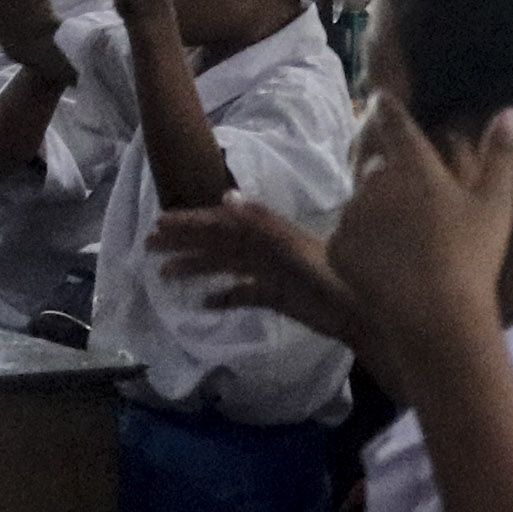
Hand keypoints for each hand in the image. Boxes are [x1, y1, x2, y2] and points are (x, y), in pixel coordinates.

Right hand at [152, 191, 376, 366]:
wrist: (364, 313)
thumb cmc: (333, 278)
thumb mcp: (295, 250)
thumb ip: (262, 225)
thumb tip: (224, 198)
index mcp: (270, 234)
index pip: (223, 222)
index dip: (192, 221)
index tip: (159, 223)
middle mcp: (268, 249)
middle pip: (220, 242)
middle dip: (186, 241)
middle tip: (148, 245)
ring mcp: (273, 273)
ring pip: (228, 265)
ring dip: (198, 266)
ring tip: (164, 273)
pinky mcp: (280, 297)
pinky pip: (245, 294)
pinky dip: (225, 296)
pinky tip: (203, 303)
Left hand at [325, 95, 512, 347]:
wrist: (436, 315)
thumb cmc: (472, 256)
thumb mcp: (496, 203)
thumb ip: (501, 154)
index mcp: (415, 167)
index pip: (393, 122)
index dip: (385, 106)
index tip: (380, 96)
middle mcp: (377, 182)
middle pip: (374, 164)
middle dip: (385, 169)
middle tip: (408, 195)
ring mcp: (353, 215)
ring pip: (360, 201)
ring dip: (374, 207)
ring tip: (400, 237)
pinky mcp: (338, 245)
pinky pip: (348, 234)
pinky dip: (362, 241)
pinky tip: (387, 260)